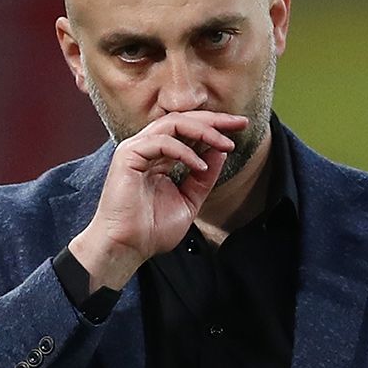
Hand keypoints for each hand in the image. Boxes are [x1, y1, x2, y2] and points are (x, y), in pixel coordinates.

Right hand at [69, 111, 244, 290]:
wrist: (128, 247)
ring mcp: (136, 149)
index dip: (215, 126)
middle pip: (183, 120)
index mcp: (160, 157)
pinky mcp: (128, 156)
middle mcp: (147, 148)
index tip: (240, 128)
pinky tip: (200, 165)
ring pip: (172, 123)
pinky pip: (161, 142)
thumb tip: (221, 152)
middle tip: (239, 123)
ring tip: (224, 144)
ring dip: (203, 130)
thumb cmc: (151, 230)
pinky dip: (184, 151)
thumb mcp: (189, 201)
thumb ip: (203, 177)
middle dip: (214, 120)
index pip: (188, 131)